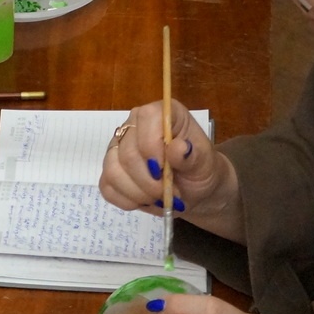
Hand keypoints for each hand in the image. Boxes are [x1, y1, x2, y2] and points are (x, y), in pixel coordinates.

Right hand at [98, 100, 235, 224]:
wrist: (193, 188)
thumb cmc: (200, 169)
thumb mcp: (205, 163)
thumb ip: (193, 156)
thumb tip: (179, 148)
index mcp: (161, 113)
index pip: (146, 117)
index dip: (151, 145)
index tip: (164, 170)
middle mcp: (134, 125)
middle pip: (127, 152)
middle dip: (148, 181)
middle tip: (168, 193)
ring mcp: (118, 147)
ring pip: (113, 171)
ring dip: (138, 193)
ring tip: (158, 198)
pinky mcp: (110, 170)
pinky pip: (107, 187)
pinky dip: (128, 200)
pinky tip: (145, 200)